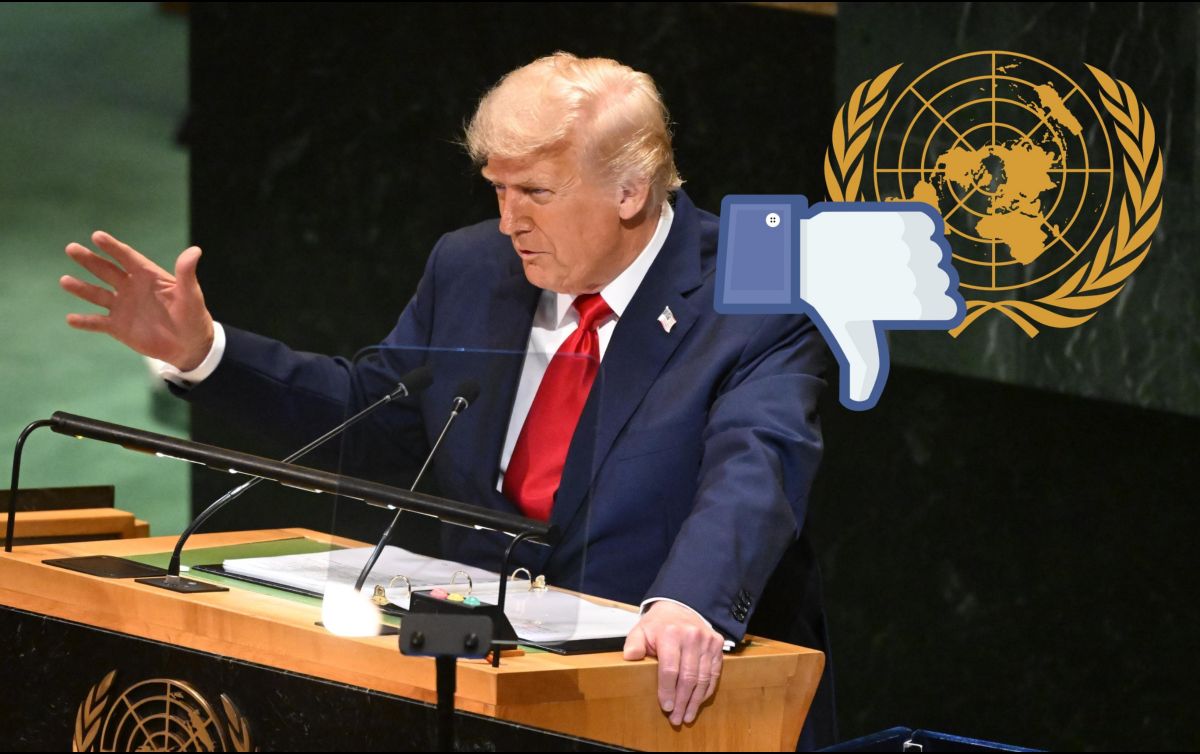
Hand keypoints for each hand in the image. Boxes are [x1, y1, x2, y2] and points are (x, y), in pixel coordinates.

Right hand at [60, 231, 214, 370]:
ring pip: (97, 294)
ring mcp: (123, 307)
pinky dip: (85, 322)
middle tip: (71, 248)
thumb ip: (186, 274)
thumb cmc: (193, 317)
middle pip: (106, 270)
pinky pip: (98, 323)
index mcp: (148, 276)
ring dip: (81, 288)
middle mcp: (131, 288)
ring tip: (64, 281)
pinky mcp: (118, 327)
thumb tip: (195, 250)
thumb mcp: (191, 295)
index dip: (113, 247)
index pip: (127, 257)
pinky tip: (70, 319)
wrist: (190, 346)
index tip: (97, 236)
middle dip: (89, 260)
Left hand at [623, 601, 724, 725]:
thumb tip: (630, 657)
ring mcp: (707, 640)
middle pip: (688, 677)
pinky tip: (698, 702)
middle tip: (676, 719)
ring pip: (703, 678)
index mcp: (671, 633)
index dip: (668, 691)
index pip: (670, 669)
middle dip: (682, 701)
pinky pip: (714, 673)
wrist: (679, 608)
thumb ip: (634, 644)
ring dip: (695, 701)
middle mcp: (692, 636)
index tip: (665, 707)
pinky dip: (706, 690)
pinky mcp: (717, 645)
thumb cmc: (658, 625)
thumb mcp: (641, 630)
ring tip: (687, 716)